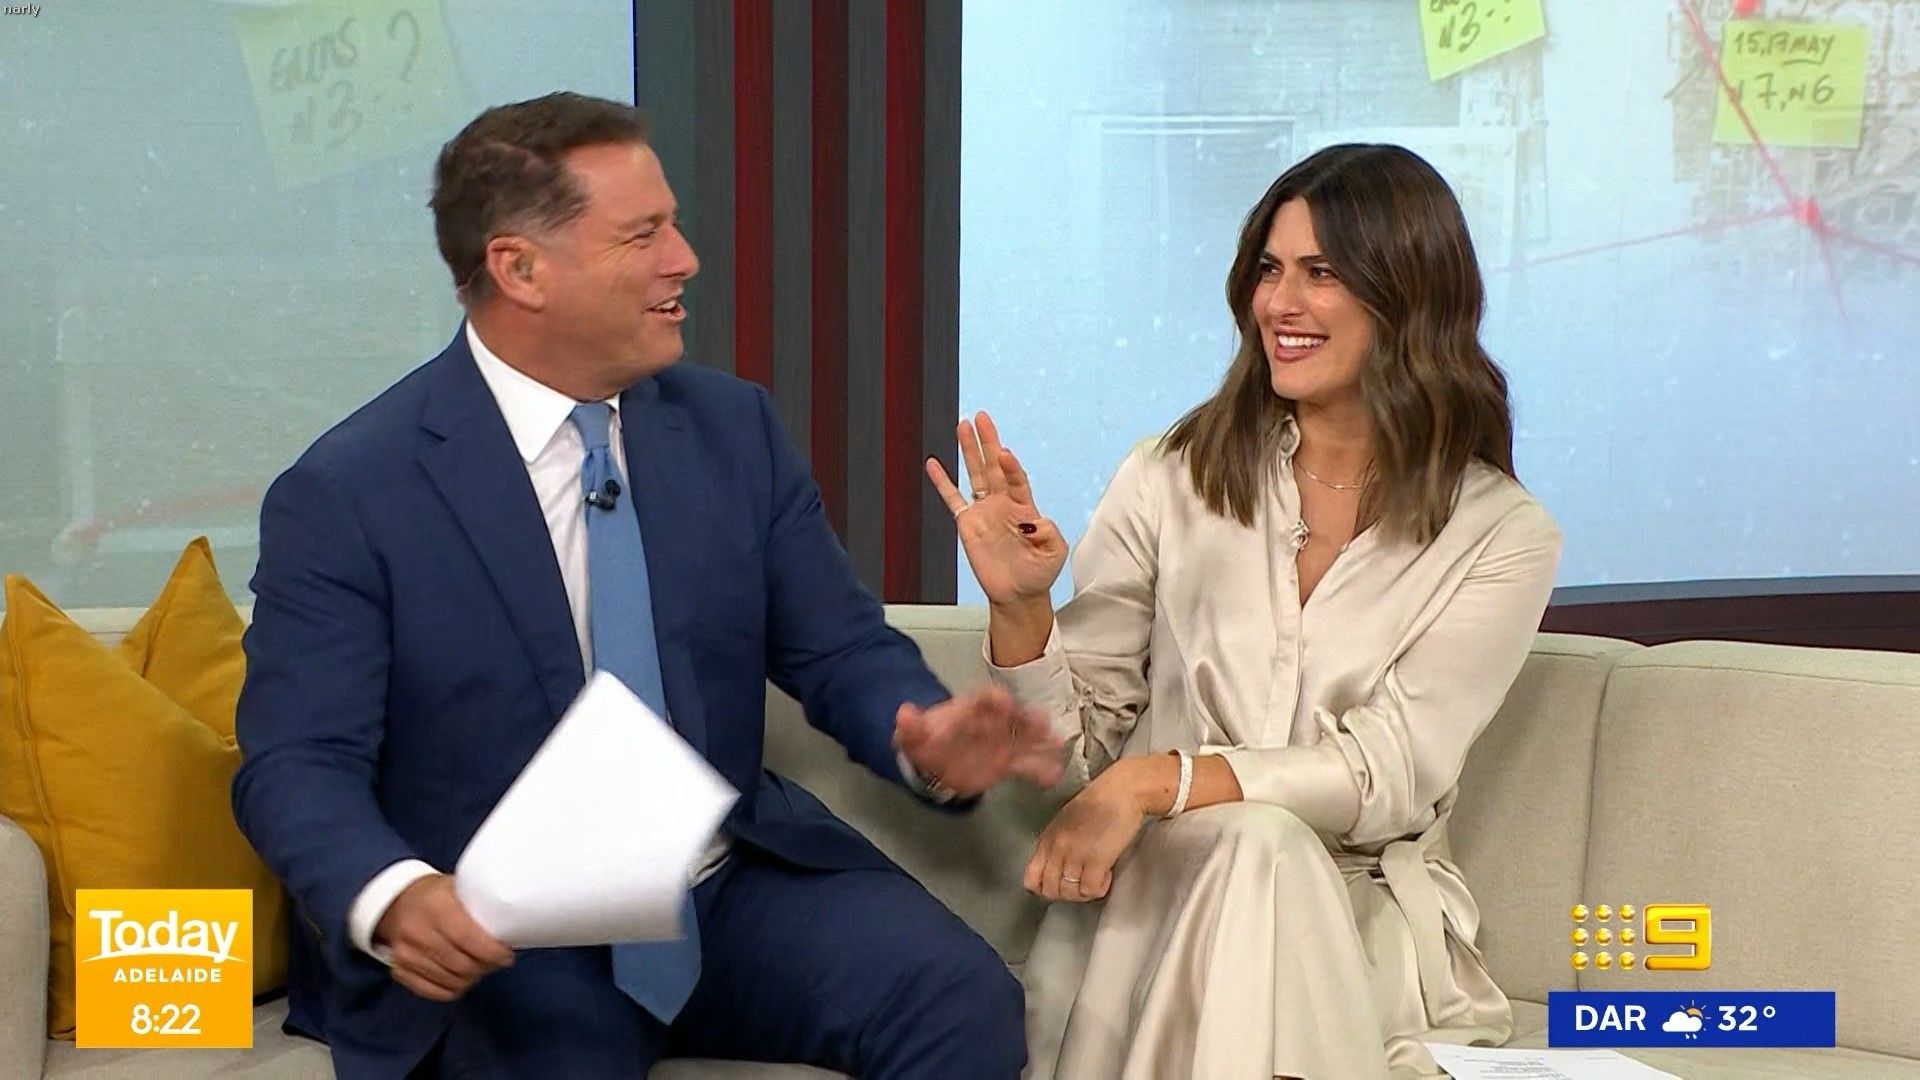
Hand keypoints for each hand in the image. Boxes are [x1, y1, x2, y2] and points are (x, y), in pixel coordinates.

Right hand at [373, 874, 513, 1001]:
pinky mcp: (400, 971)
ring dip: (472, 978)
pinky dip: (454, 988)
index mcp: (435, 908)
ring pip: (451, 982)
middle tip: (496, 961)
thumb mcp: (457, 887)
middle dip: (486, 967)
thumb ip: (478, 905)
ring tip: (480, 967)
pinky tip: (462, 978)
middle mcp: (417, 934)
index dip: (493, 953)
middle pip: (462, 966)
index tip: (506, 955)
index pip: (469, 940)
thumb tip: (511, 925)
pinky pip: (435, 992)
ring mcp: (405, 955)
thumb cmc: (435, 894)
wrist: (396, 902)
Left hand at [895, 683, 1064, 796]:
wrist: (937, 760)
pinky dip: (1042, 770)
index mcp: (971, 710)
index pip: (984, 700)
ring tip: (1057, 744)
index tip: (1003, 701)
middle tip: (1041, 721)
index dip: (994, 700)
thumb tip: (902, 713)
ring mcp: (1004, 742)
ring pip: (1027, 738)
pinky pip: (1028, 766)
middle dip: (1027, 718)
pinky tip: (1054, 775)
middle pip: (1014, 716)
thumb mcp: (914, 733)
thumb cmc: (929, 740)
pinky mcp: (1009, 763)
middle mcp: (993, 722)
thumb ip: (910, 725)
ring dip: (1042, 741)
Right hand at [925, 412, 1067, 605]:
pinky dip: (942, 482)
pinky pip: (953, 499)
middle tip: (981, 417)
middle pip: (993, 466)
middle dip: (988, 441)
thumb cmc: (1038, 573)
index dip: (1010, 466)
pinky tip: (934, 465)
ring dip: (968, 451)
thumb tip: (1033, 520)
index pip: (1016, 478)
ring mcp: (984, 511)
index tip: (1003, 453)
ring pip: (974, 475)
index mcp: (1025, 506)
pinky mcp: (967, 524)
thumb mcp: (1053, 553)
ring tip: (962, 426)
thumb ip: (1049, 533)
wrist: (1018, 594)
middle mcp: (1003, 503)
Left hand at [1025, 767, 1147, 901]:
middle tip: (1082, 883)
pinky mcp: (1097, 860)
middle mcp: (1057, 848)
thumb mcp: (1067, 822)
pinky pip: (1090, 890)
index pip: (1031, 879)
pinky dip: (1100, 888)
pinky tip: (1107, 875)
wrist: (1123, 790)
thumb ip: (1057, 844)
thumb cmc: (1099, 802)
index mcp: (1047, 839)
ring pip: (1070, 893)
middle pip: (1050, 891)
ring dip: (1084, 892)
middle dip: (1067, 894)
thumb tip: (1058, 869)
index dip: (1044, 888)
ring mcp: (1075, 855)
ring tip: (1096, 878)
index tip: (1061, 884)